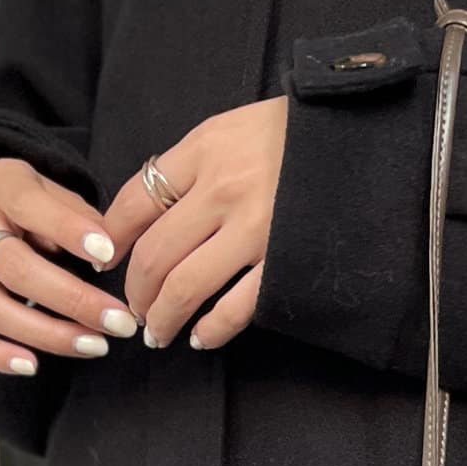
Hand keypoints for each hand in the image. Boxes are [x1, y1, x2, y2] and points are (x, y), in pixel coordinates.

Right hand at [0, 158, 137, 374]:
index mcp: (1, 185)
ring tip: (95, 346)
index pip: (30, 205)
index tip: (107, 254)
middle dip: (72, 300)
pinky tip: (32, 366)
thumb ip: (79, 218)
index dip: (69, 230)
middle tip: (120, 322)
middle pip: (15, 268)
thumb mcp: (56, 194)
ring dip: (47, 335)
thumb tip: (109, 254)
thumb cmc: (31, 208)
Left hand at [98, 96, 287, 350]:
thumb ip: (195, 165)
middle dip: (135, 291)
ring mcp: (256, 230)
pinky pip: (237, 307)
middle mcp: (224, 189)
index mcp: (205, 149)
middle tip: (132, 310)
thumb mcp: (235, 127)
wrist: (362, 136)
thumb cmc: (297, 134)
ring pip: (186, 286)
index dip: (111, 238)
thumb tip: (152, 210)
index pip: (136, 200)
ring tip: (157, 332)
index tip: (104, 259)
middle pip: (155, 253)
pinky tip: (201, 338)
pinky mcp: (287, 261)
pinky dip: (212, 329)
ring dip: (163, 317)